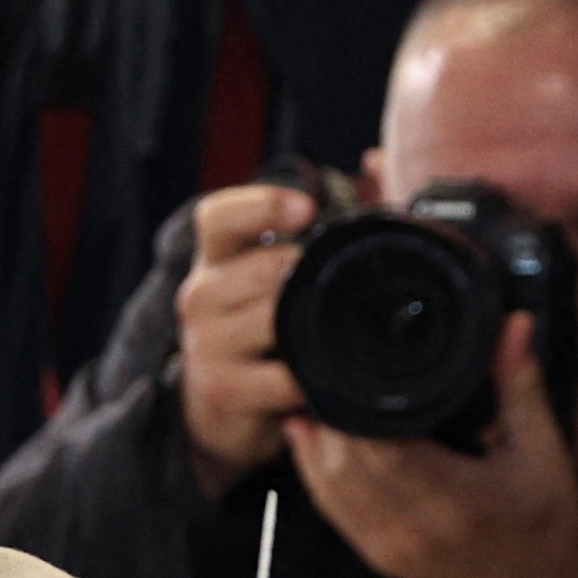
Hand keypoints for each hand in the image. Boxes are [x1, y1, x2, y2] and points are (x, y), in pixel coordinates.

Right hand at [172, 182, 320, 492]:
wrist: (220, 412)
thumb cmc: (258, 334)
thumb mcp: (269, 280)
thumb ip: (310, 228)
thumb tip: (375, 165)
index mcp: (216, 259)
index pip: (219, 217)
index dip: (262, 204)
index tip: (306, 208)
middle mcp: (202, 295)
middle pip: (259, 267)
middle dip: (305, 271)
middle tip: (336, 280)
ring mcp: (207, 343)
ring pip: (271, 318)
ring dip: (308, 323)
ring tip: (329, 329)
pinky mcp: (222, 388)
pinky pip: (280, 377)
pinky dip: (307, 377)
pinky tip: (318, 376)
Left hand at [290, 317, 577, 577]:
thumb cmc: (548, 526)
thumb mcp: (546, 452)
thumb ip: (521, 386)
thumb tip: (513, 325)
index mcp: (457, 500)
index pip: (381, 449)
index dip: (355, 408)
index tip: (352, 367)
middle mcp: (415, 528)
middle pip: (345, 464)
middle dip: (330, 418)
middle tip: (325, 373)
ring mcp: (391, 549)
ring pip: (328, 488)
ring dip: (315, 444)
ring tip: (313, 398)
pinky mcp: (380, 559)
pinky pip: (333, 512)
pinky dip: (316, 473)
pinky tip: (311, 440)